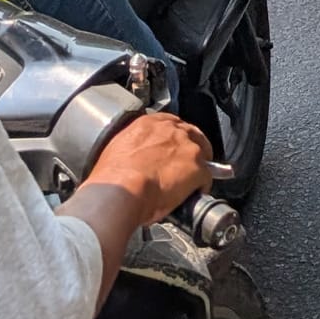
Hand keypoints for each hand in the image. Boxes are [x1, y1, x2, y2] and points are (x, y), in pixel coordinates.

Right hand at [87, 110, 212, 221]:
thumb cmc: (112, 180)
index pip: (170, 123)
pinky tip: (195, 195)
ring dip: (198, 167)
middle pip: (192, 134)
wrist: (120, 193)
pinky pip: (208, 177)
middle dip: (191, 149)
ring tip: (192, 182)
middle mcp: (172, 131)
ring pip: (203, 154)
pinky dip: (203, 186)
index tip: (173, 148)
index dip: (174, 138)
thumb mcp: (117, 152)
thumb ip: (132, 149)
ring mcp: (188, 148)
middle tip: (186, 165)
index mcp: (149, 124)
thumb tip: (132, 162)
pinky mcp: (198, 168)